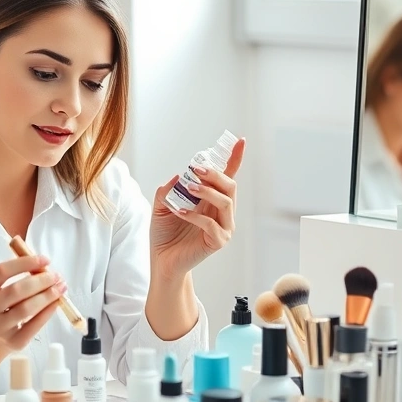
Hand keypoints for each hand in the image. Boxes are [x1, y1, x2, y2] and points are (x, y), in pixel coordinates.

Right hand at [0, 255, 64, 355]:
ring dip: (47, 296)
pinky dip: (48, 312)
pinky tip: (56, 303)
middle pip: (15, 291)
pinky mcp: (13, 342)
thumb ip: (17, 276)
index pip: (1, 271)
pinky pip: (34, 325)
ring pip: (26, 309)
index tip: (45, 260)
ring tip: (60, 288)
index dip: (25, 263)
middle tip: (56, 276)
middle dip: (40, 281)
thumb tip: (45, 267)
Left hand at [150, 138, 245, 279]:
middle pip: (230, 185)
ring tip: (189, 187)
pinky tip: (180, 211)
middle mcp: (221, 211)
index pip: (227, 176)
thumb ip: (169, 190)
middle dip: (216, 174)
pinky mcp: (218, 241)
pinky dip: (195, 215)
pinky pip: (211, 225)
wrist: (162, 260)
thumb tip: (178, 176)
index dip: (234, 158)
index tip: (240, 141)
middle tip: (196, 169)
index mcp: (212, 199)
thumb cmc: (165, 233)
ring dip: (207, 191)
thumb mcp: (162, 205)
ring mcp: (223, 227)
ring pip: (226, 202)